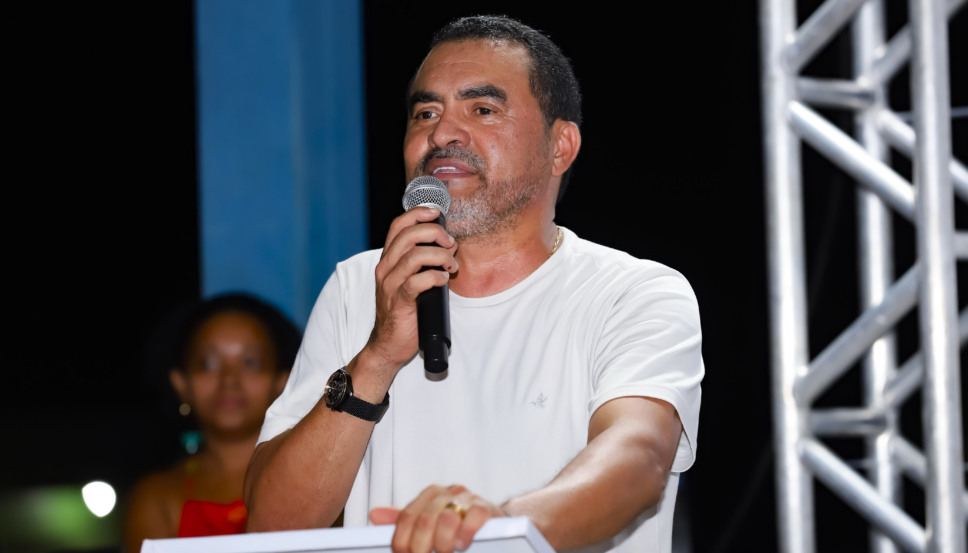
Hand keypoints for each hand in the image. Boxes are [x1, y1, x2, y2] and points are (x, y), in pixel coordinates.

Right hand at [364, 207, 457, 374]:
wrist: (389, 344)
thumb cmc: (405, 310)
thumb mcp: (412, 279)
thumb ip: (425, 261)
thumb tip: (449, 244)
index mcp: (388, 259)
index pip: (398, 226)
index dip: (418, 214)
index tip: (437, 213)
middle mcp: (385, 268)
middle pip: (408, 235)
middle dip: (435, 234)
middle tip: (451, 244)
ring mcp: (390, 284)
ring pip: (414, 256)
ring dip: (439, 256)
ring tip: (450, 266)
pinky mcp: (398, 301)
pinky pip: (416, 282)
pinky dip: (434, 277)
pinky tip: (443, 280)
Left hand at [369, 484, 505, 552]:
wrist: (492, 519)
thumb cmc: (458, 521)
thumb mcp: (429, 520)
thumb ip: (404, 519)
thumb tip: (374, 515)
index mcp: (429, 495)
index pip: (407, 517)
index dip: (402, 542)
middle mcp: (446, 493)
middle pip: (424, 521)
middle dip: (421, 547)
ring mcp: (467, 498)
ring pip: (447, 519)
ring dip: (443, 542)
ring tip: (446, 552)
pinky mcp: (486, 506)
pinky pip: (473, 517)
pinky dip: (466, 533)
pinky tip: (462, 543)